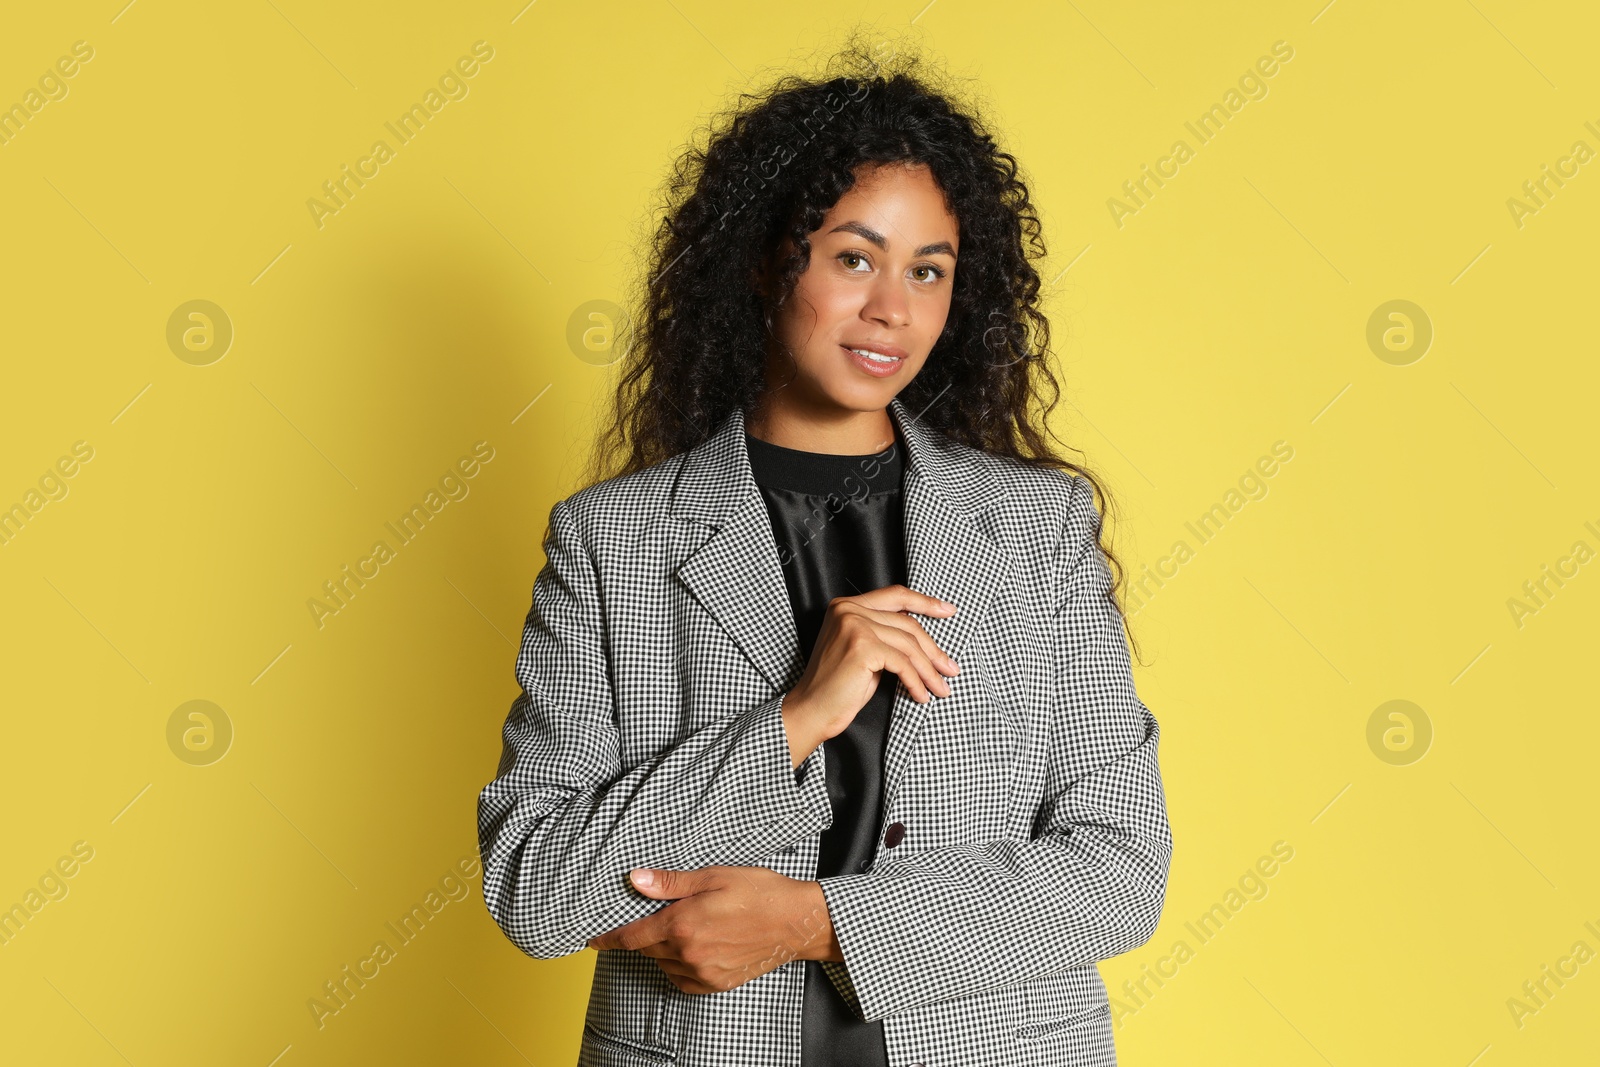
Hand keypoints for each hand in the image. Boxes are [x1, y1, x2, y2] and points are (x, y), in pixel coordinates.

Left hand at [586, 867, 840, 992]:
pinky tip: (690, 950)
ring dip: (662, 950)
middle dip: (643, 935)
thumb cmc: (759, 892)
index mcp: (683, 923)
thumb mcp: (713, 876)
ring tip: (679, 929)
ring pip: (664, 965)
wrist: (795, 922)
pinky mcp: (717, 983)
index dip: (608, 939)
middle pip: (648, 949)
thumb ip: (670, 883)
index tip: (592, 940)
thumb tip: (635, 879)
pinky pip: (683, 979)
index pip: (633, 937)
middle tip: (650, 920)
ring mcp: (703, 971)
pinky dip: (678, 966)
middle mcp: (688, 953)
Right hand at [782, 584, 959, 766]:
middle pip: (907, 624)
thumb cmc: (839, 687)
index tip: (948, 611)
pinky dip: (916, 682)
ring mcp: (854, 625)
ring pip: (908, 645)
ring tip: (940, 688)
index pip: (895, 596)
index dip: (925, 602)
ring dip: (929, 671)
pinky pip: (902, 664)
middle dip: (933, 650)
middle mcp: (848, 609)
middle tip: (951, 670)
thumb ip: (885, 635)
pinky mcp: (862, 647)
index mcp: (845, 605)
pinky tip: (920, 695)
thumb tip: (927, 640)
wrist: (812, 711)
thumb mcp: (865, 652)